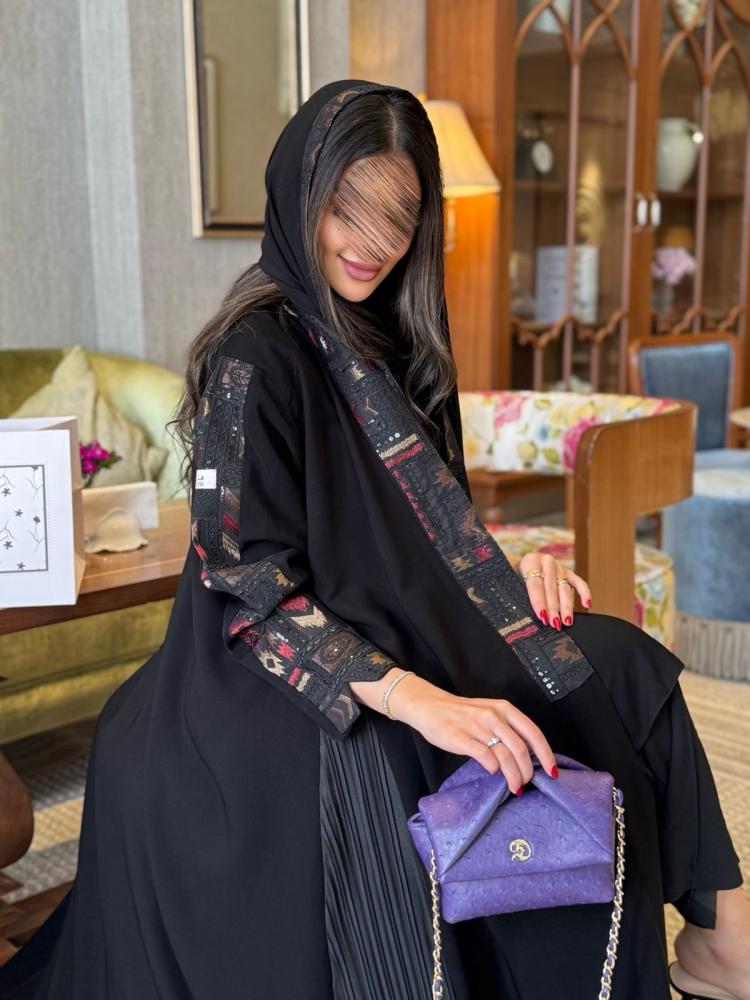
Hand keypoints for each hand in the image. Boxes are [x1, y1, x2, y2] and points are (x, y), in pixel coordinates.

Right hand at [387, 673, 557, 790]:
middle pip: (521, 749)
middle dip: (527, 771)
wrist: (430, 706)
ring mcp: (477, 726)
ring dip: (513, 776)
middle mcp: (494, 716)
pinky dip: (493, 768)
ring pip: (505, 756)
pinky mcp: (461, 738)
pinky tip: (492, 772)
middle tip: (525, 783)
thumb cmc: (462, 713)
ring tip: (514, 786)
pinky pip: (485, 757)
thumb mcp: (490, 713)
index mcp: (504, 709)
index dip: (545, 754)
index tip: (552, 771)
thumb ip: (508, 729)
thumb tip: (527, 756)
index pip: (533, 733)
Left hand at [515, 551, 591, 629]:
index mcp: (530, 561)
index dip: (539, 602)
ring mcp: (558, 567)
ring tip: (566, 621)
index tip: (542, 616)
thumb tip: (525, 614)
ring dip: (566, 606)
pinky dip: (584, 593)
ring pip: (564, 588)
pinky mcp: (568, 572)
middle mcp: (546, 562)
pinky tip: (587, 604)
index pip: (535, 584)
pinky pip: (578, 582)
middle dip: (553, 608)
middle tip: (554, 623)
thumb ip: (518, 593)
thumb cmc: (513, 575)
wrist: (518, 563)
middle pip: (551, 588)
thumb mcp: (511, 580)